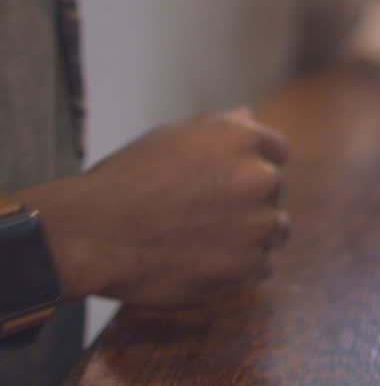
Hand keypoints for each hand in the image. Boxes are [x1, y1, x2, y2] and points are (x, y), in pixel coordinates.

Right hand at [22, 109, 290, 306]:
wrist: (95, 234)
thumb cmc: (126, 182)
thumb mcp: (172, 137)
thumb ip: (221, 128)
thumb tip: (250, 118)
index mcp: (243, 140)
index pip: (278, 151)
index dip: (253, 165)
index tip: (228, 181)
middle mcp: (260, 178)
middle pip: (276, 191)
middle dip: (250, 200)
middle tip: (205, 212)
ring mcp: (258, 224)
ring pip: (275, 229)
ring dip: (252, 234)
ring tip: (205, 238)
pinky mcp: (249, 265)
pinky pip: (262, 265)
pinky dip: (240, 267)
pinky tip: (204, 260)